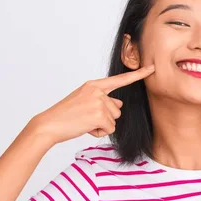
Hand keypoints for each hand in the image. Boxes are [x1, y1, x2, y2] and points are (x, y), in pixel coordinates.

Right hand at [31, 65, 154, 144]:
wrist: (49, 124)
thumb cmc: (65, 115)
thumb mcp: (85, 102)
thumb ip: (103, 101)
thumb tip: (120, 105)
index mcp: (94, 85)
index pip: (120, 79)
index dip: (138, 75)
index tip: (151, 68)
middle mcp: (98, 91)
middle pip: (117, 110)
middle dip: (105, 118)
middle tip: (85, 118)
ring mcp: (99, 102)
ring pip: (114, 120)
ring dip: (101, 126)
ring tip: (84, 123)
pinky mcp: (99, 115)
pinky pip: (109, 129)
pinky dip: (98, 133)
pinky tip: (85, 128)